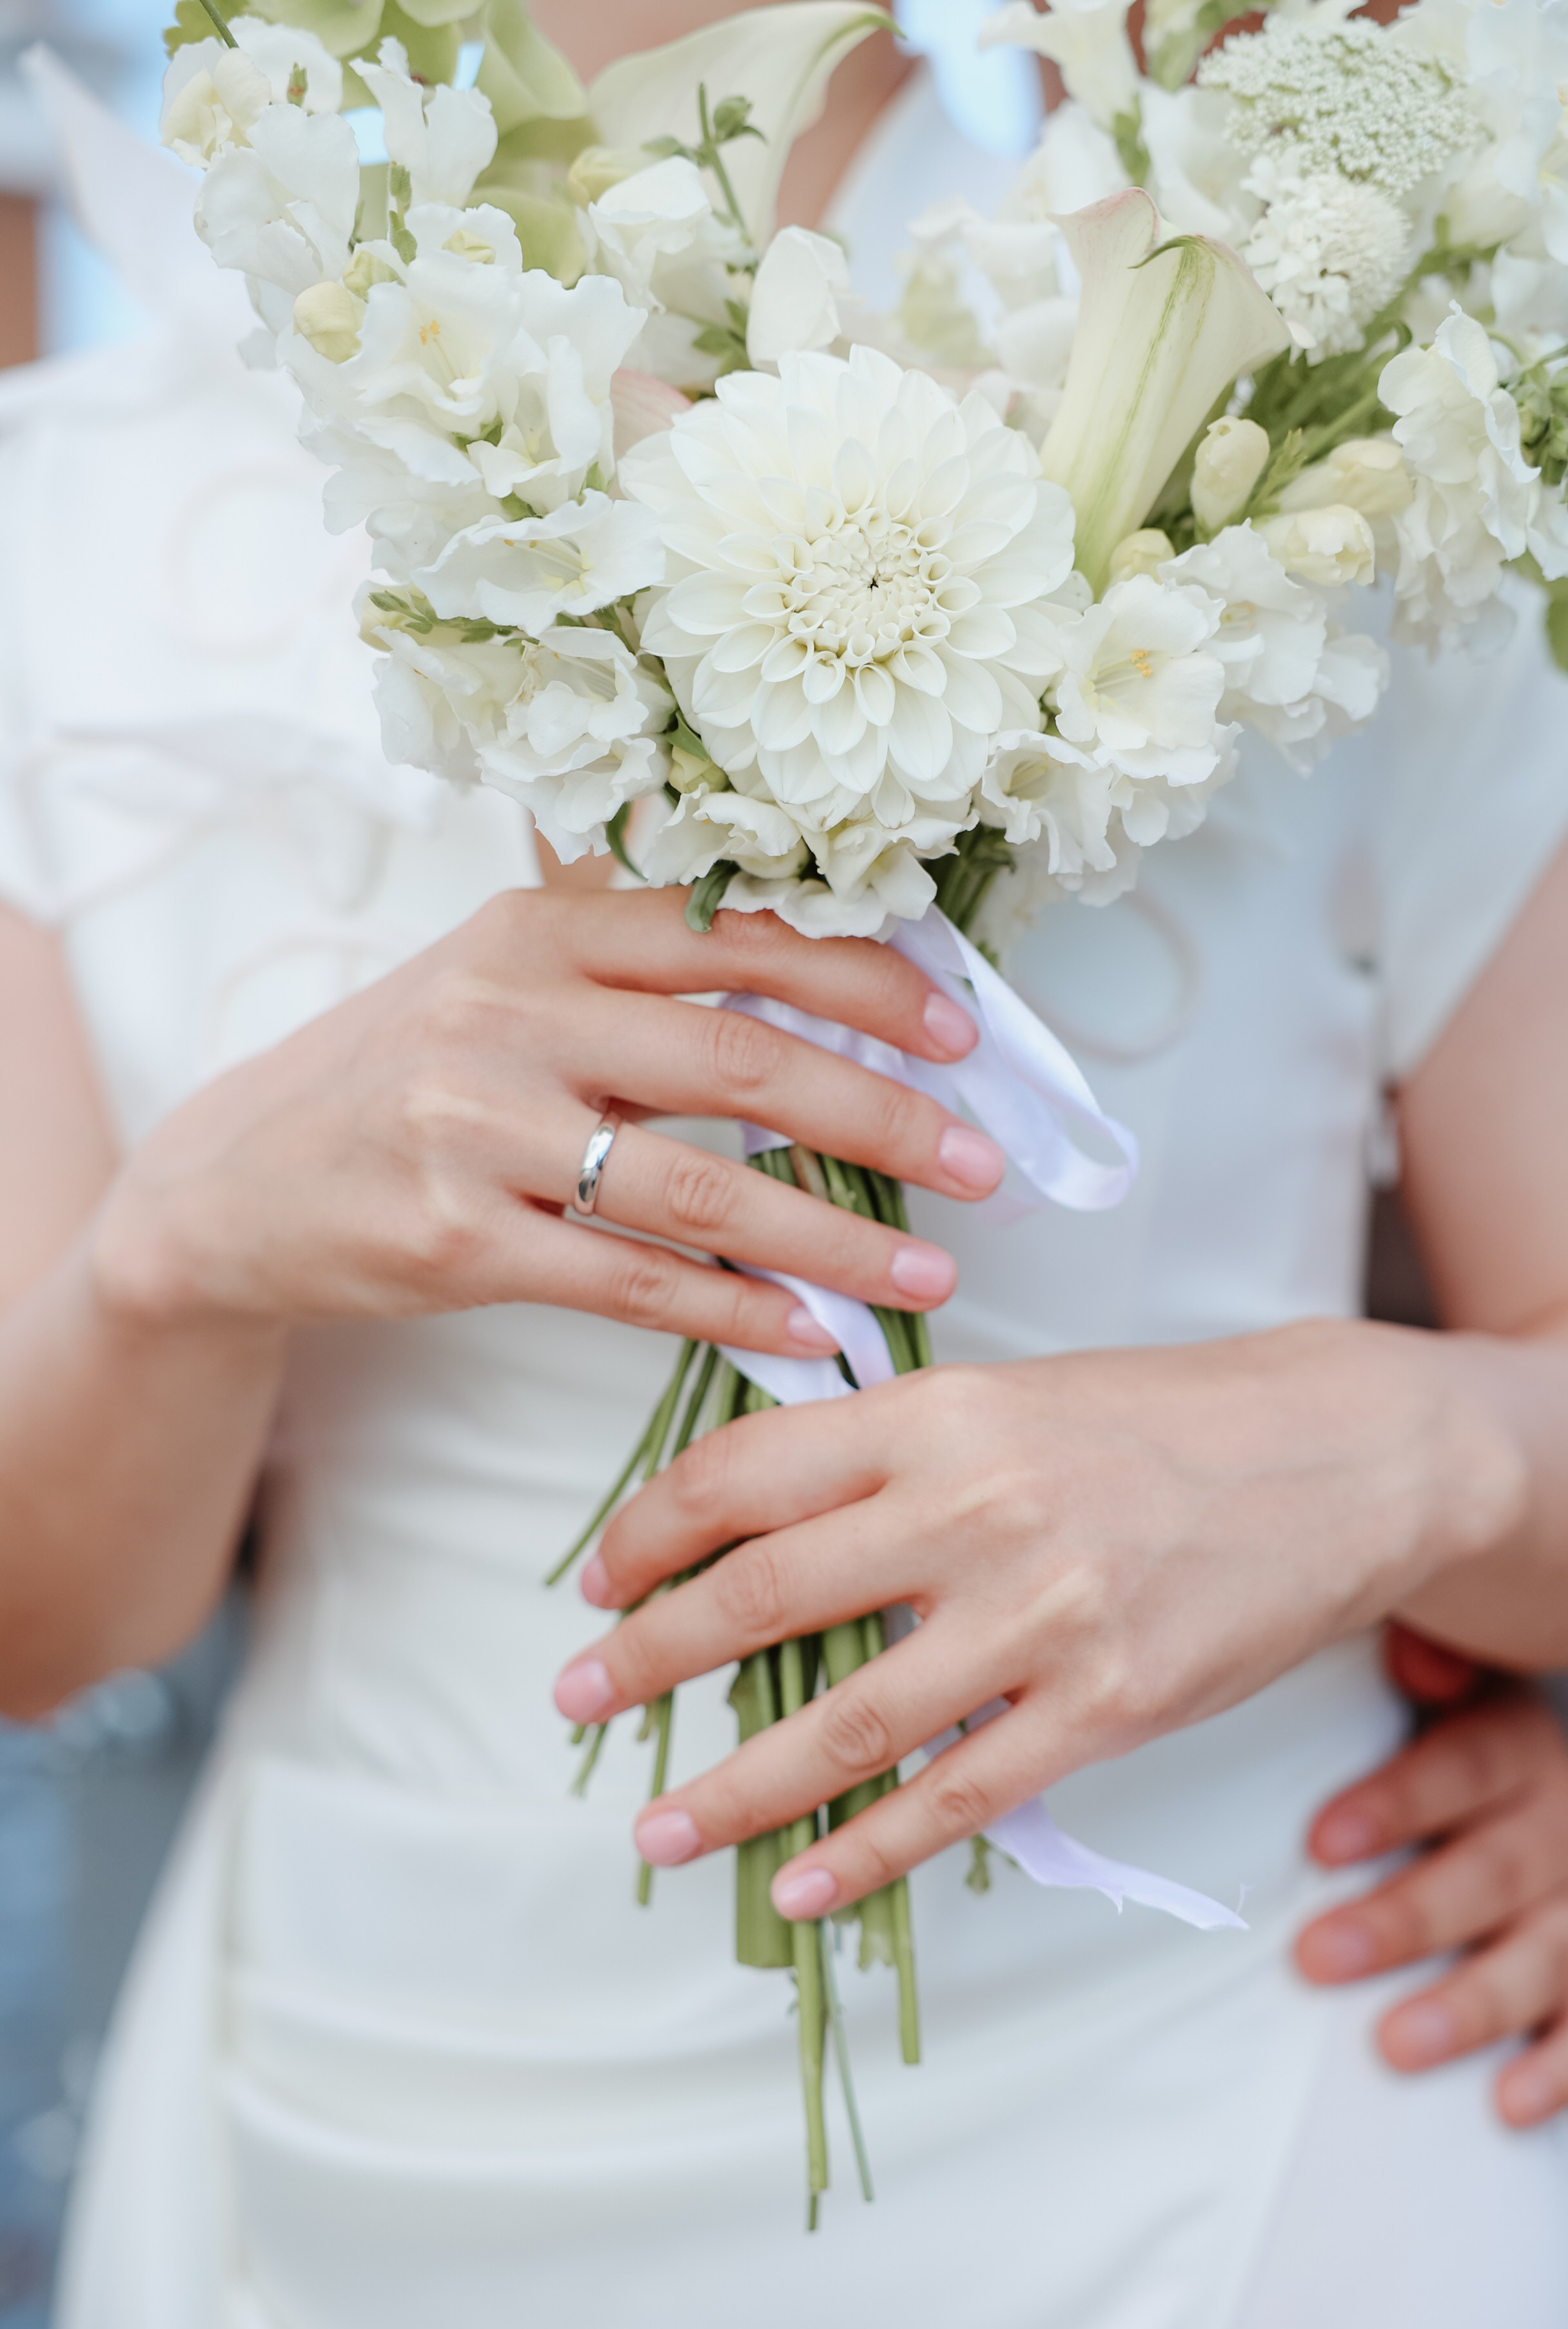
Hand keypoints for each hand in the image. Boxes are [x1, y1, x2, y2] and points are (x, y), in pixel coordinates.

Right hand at [93, 889, 1004, 1353]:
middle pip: (739, 1057)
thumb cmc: (408, 1076)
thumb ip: (639, 980)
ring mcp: (476, 1127)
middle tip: (980, 1164)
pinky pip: (630, 1280)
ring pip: (699, 1184)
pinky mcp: (457, 1238)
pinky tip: (810, 1331)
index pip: (734, 937)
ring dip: (833, 1236)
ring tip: (927, 1274)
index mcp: (541, 930)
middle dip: (880, 1113)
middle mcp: (509, 1012)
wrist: (238, 1179)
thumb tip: (830, 1009)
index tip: (960, 1030)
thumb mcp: (503, 984)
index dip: (863, 978)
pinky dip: (734, 1308)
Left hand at [554, 1327, 1519, 1913]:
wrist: (1329, 1455)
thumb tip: (751, 1519)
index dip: (647, 1535)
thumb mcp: (1003, 1395)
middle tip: (577, 1699)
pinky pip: (958, 1797)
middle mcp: (974, 1510)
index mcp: (935, 1415)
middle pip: (764, 1597)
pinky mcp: (1106, 1707)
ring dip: (733, 1788)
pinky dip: (866, 1853)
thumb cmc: (1152, 1419)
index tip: (598, 1583)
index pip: (741, 1474)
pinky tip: (801, 1884)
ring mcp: (1041, 1617)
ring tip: (659, 1826)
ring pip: (846, 1723)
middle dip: (648, 1659)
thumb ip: (885, 1450)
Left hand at [1298, 1652, 1567, 2129]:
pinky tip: (1507, 2101)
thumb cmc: (1469, 1745)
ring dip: (1470, 2005)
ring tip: (1395, 2046)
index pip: (1460, 1769)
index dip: (1395, 1803)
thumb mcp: (1460, 1685)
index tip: (1320, 1841)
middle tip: (1316, 1956)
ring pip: (1542, 1956)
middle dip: (1405, 1920)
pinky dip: (1558, 2067)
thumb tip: (1413, 1655)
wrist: (1560, 1797)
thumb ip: (1431, 1662)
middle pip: (1489, 1873)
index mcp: (1516, 1746)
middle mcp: (1562, 1825)